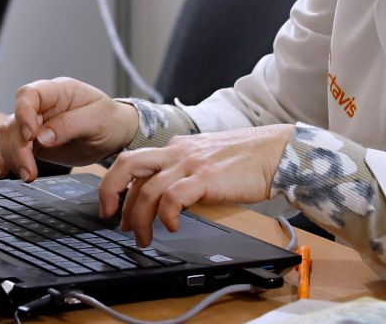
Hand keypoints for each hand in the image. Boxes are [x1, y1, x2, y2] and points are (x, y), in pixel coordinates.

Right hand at [0, 77, 140, 181]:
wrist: (115, 136)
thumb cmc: (110, 120)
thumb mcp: (98, 119)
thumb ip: (70, 125)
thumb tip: (42, 136)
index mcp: (58, 91)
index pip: (29, 94)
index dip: (23, 113)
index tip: (30, 134)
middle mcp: (41, 107)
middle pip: (14, 120)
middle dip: (18, 147)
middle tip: (29, 169)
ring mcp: (34, 125)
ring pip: (7, 136)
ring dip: (11, 156)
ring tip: (27, 175)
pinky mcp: (32, 143)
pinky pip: (8, 148)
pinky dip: (3, 159)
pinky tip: (6, 171)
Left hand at [98, 124, 294, 246]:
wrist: (276, 153)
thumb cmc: (247, 160)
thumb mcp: (206, 161)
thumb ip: (185, 173)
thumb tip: (167, 201)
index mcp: (177, 146)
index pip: (135, 164)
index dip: (118, 188)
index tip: (115, 209)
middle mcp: (178, 151)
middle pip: (128, 164)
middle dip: (110, 192)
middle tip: (110, 218)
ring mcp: (190, 163)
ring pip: (146, 189)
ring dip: (139, 219)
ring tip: (144, 238)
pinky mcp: (205, 178)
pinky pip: (172, 198)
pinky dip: (166, 216)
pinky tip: (172, 227)